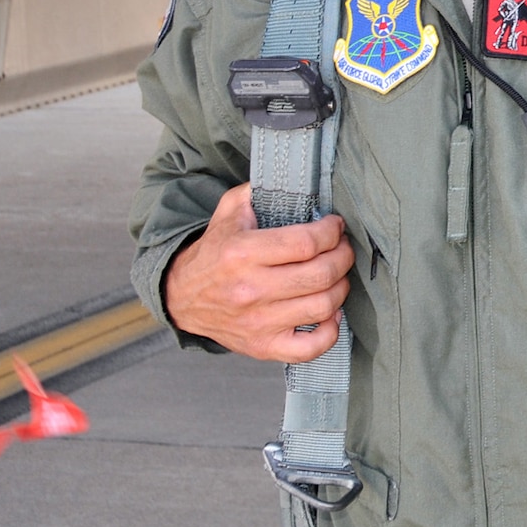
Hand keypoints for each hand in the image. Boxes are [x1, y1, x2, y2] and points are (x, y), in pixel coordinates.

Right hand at [163, 184, 354, 360]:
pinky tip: (330, 312)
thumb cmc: (215, 251)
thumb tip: (297, 178)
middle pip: (321, 274)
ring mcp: (258, 322)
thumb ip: (259, 191)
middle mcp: (250, 290)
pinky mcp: (262, 346)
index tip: (335, 226)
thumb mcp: (229, 212)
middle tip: (342, 248)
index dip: (332, 231)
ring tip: (336, 274)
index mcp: (242, 253)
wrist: (182, 297)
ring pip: (323, 306)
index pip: (307, 243)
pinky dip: (330, 330)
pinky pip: (310, 348)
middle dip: (343, 256)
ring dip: (341, 287)